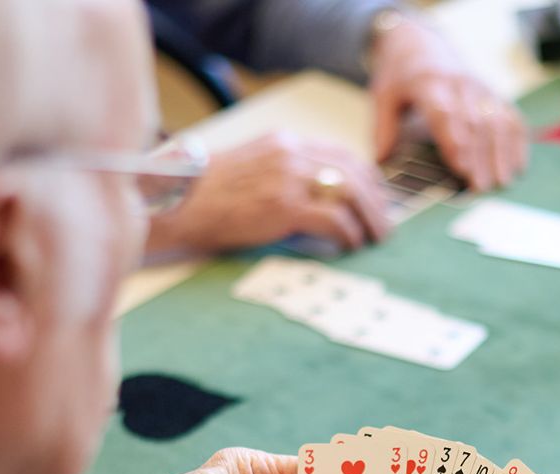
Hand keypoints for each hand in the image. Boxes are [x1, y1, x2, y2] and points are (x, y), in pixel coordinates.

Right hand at [146, 133, 389, 252]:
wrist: (175, 203)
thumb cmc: (201, 194)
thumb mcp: (246, 168)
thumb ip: (278, 172)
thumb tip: (309, 195)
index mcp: (282, 142)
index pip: (339, 153)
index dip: (366, 177)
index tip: (376, 197)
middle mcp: (290, 153)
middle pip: (352, 170)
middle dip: (376, 199)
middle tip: (384, 223)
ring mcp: (287, 178)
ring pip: (350, 192)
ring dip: (369, 218)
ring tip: (374, 238)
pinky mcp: (283, 206)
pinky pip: (333, 219)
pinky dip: (348, 233)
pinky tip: (349, 245)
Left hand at [369, 16, 526, 190]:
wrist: (423, 45)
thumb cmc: (402, 78)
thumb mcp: (384, 96)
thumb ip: (383, 128)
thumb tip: (382, 161)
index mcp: (429, 83)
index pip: (444, 113)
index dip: (454, 140)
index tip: (461, 168)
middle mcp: (460, 84)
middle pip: (474, 123)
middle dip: (479, 157)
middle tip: (480, 188)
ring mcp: (481, 88)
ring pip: (496, 121)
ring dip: (501, 154)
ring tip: (501, 183)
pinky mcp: (494, 94)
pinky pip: (511, 116)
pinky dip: (518, 141)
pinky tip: (518, 166)